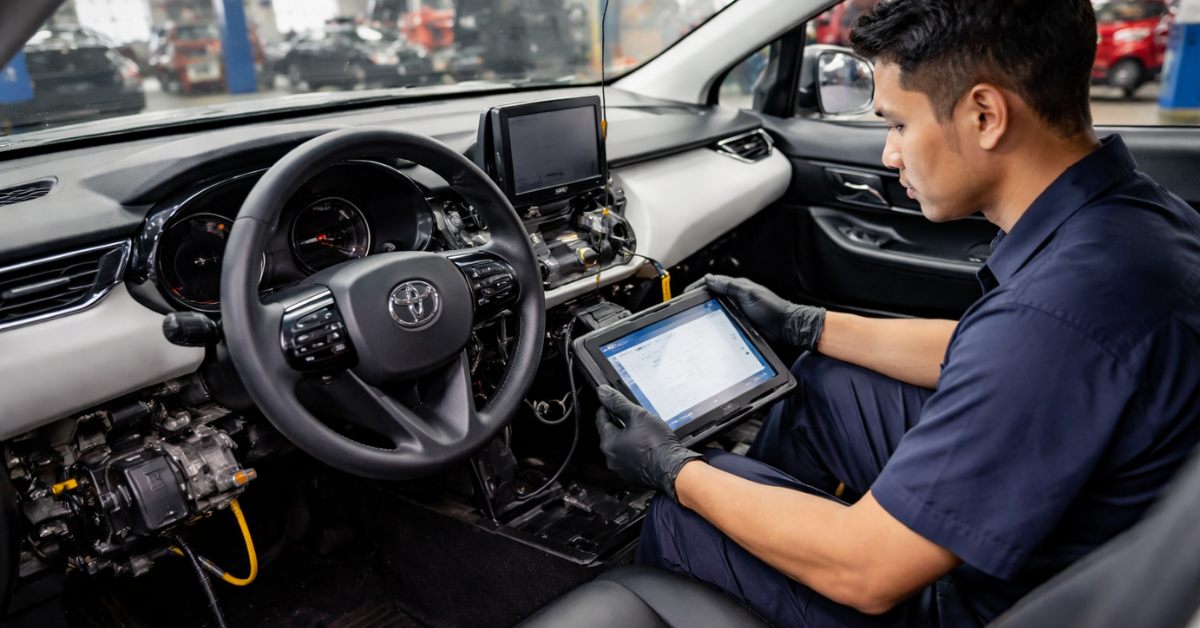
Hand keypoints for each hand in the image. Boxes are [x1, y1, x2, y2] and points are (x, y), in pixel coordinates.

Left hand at [594, 385, 704, 501]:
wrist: (674, 468)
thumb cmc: (657, 444)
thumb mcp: (638, 416)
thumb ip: (618, 403)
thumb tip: (603, 392)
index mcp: (608, 443)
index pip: (601, 419)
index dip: (606, 407)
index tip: (611, 401)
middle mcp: (611, 458)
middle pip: (610, 434)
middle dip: (619, 422)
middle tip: (631, 414)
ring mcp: (622, 469)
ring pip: (620, 447)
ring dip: (627, 437)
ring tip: (642, 429)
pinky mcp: (633, 475)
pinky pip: (630, 458)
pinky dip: (635, 450)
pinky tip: (646, 444)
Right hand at [686, 274, 826, 351]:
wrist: (785, 327)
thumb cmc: (771, 309)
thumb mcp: (749, 294)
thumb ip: (729, 286)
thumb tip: (709, 279)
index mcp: (736, 287)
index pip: (712, 283)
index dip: (697, 287)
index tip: (685, 293)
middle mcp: (734, 298)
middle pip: (710, 297)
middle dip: (697, 300)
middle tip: (685, 307)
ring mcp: (736, 311)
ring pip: (714, 310)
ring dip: (704, 312)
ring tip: (691, 318)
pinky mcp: (737, 324)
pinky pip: (721, 323)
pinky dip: (712, 324)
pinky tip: (706, 329)